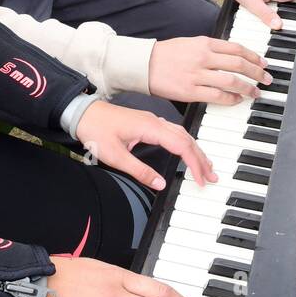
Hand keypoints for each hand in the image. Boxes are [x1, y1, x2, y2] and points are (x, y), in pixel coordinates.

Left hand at [75, 99, 215, 188]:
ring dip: (196, 150)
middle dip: (201, 158)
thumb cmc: (96, 129)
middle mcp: (155, 121)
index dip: (194, 163)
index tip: (200, 179)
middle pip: (187, 139)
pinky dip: (186, 144)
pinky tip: (188, 151)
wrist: (83, 113)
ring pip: (182, 134)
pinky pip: (174, 132)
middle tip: (212, 176)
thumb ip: (139, 171)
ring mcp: (153, 121)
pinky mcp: (148, 123)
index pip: (181, 145)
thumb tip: (160, 183)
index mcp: (150, 127)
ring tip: (206, 167)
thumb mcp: (115, 156)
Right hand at [148, 35, 270, 105]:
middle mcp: (203, 57)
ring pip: (231, 81)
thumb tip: (231, 55)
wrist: (144, 64)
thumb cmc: (166, 54)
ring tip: (255, 92)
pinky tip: (237, 100)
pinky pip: (217, 95)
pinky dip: (231, 99)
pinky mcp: (190, 91)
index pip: (236, 48)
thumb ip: (210, 48)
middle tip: (266, 78)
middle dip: (257, 72)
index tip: (263, 62)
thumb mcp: (190, 42)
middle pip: (238, 64)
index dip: (253, 56)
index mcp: (204, 43)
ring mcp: (197, 75)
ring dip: (248, 88)